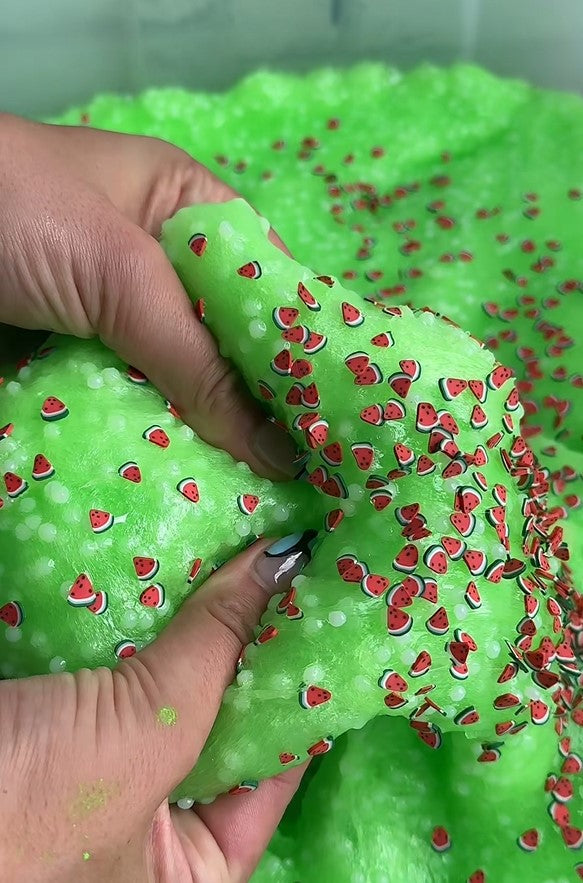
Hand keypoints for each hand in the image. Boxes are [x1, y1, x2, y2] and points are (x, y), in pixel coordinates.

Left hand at [0, 114, 295, 477]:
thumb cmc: (13, 210)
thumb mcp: (120, 271)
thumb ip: (200, 359)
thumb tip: (280, 450)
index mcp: (185, 212)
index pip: (266, 287)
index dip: (297, 352)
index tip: (326, 422)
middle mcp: (157, 268)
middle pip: (223, 347)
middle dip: (249, 407)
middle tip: (292, 476)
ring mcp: (112, 320)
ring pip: (177, 387)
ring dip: (199, 436)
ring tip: (253, 495)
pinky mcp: (75, 364)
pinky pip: (128, 409)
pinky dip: (147, 444)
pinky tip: (185, 485)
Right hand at [0, 537, 308, 881]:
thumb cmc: (22, 813)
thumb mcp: (143, 740)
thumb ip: (217, 652)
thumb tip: (282, 562)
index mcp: (186, 871)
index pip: (277, 773)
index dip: (305, 693)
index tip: (327, 619)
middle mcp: (148, 824)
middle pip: (222, 717)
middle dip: (245, 646)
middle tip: (284, 570)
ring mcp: (99, 768)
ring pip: (167, 680)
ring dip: (193, 620)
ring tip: (239, 552)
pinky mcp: (57, 718)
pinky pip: (116, 661)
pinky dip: (140, 615)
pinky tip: (170, 564)